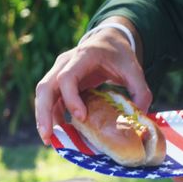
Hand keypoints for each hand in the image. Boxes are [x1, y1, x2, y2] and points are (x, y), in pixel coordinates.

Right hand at [34, 21, 150, 143]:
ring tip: (49, 140)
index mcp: (83, 56)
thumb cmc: (119, 54)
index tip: (81, 117)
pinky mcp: (58, 82)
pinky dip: (51, 116)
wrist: (108, 41)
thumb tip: (140, 117)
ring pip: (42, 95)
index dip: (71, 98)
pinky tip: (58, 133)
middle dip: (44, 113)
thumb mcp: (134, 69)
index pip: (67, 77)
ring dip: (43, 118)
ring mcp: (58, 71)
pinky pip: (50, 100)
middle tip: (48, 136)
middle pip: (45, 87)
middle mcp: (65, 63)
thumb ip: (140, 91)